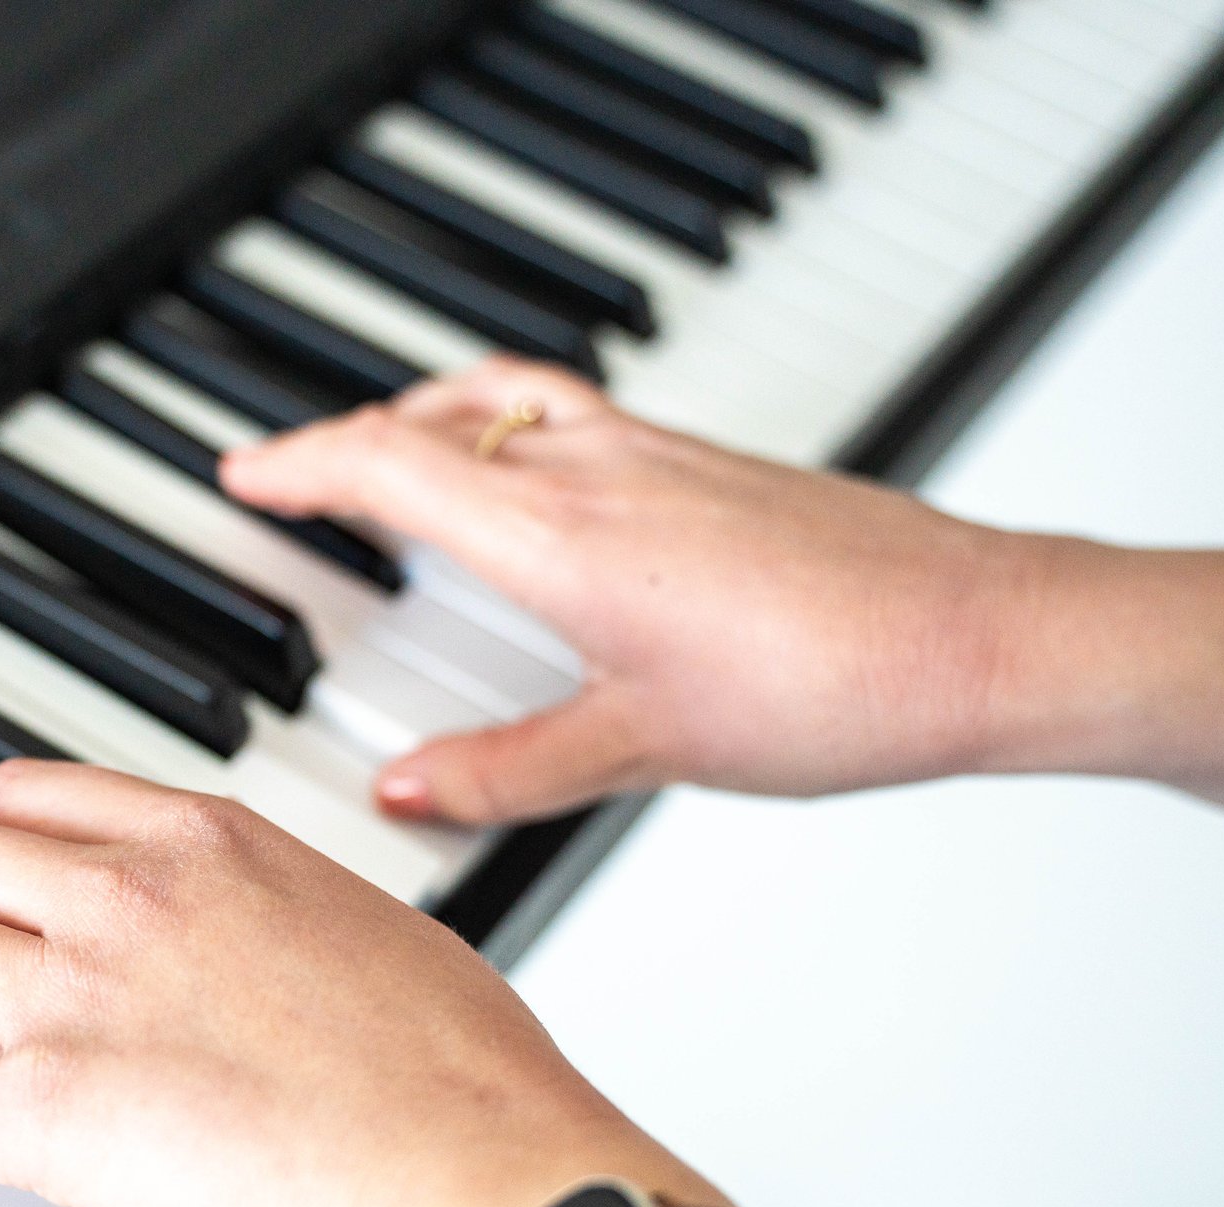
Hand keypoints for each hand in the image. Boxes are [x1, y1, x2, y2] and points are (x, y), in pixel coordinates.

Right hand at [220, 357, 1066, 826]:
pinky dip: (509, 433)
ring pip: (506, 402)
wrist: (977, 636)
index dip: (302, 464)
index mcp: (560, 532)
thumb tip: (408, 787)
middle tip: (299, 477)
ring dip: (430, 420)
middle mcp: (601, 471)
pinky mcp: (710, 466)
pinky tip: (536, 494)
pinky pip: (570, 416)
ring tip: (395, 463)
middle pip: (436, 417)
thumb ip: (507, 770)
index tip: (246, 473)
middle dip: (349, 440)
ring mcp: (660, 455)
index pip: (390, 465)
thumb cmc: (832, 684)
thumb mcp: (641, 748)